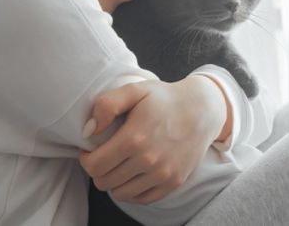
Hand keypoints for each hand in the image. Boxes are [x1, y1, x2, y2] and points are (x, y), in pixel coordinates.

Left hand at [78, 76, 225, 204]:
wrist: (202, 109)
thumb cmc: (165, 99)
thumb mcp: (135, 90)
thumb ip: (106, 105)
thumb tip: (88, 131)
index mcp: (134, 138)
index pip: (94, 166)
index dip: (85, 159)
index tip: (90, 150)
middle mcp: (148, 160)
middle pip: (104, 182)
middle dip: (99, 170)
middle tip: (105, 156)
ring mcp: (162, 174)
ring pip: (120, 194)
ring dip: (114, 181)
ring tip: (119, 164)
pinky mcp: (173, 182)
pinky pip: (142, 199)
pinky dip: (132, 190)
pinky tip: (133, 174)